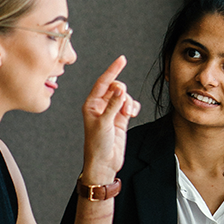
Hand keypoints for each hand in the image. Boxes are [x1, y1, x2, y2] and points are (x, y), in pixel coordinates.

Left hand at [81, 56, 140, 182]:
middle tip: (124, 106)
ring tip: (127, 114)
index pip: (103, 82)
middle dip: (122, 93)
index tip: (122, 60)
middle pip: (115, 88)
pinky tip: (132, 114)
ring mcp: (111, 112)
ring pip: (124, 97)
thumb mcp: (104, 123)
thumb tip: (120, 89)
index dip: (112, 70)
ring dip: (128, 102)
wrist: (104, 163)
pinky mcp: (120, 119)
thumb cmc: (97, 146)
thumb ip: (113, 105)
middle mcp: (100, 106)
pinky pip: (130, 106)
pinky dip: (133, 108)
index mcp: (91, 104)